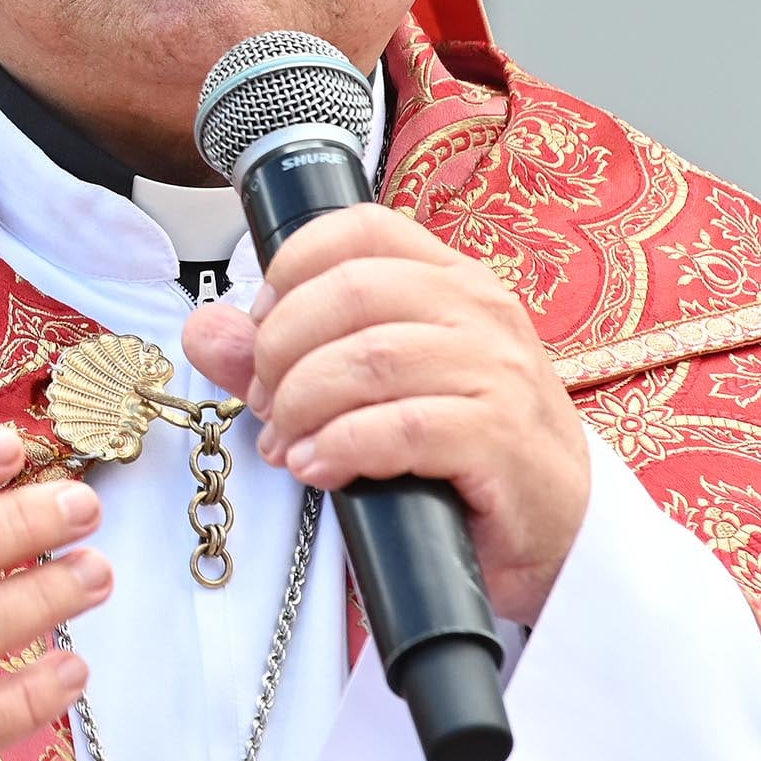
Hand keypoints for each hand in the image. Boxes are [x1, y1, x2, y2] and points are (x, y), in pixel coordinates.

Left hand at [181, 206, 588, 624]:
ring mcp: (498, 371)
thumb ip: (286, 355)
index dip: (291, 269)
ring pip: (370, 358)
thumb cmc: (461, 450)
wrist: (556, 531)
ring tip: (288, 446)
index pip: (358, 229)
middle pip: (349, 292)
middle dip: (283, 350)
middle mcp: (480, 310)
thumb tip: (204, 330)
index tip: (263, 327)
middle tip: (267, 405)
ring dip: (304, 405)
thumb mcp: (374, 388)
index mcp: (449, 279)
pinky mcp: (502, 437)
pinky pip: (402, 426)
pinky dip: (342, 446)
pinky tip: (321, 468)